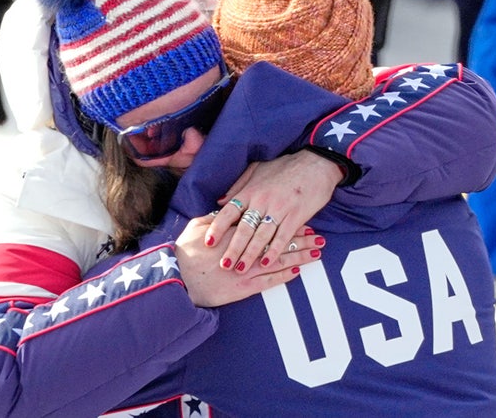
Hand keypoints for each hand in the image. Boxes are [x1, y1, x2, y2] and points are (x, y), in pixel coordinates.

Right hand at [176, 215, 323, 306]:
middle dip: (300, 238)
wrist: (177, 281)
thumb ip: (214, 217)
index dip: (284, 220)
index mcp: (234, 232)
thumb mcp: (196, 228)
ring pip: (279, 260)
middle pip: (278, 240)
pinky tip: (298, 271)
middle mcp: (245, 249)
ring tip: (317, 252)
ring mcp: (246, 268)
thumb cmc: (183, 254)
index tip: (301, 217)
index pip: (266, 223)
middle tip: (318, 235)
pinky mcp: (244, 287)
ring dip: (300, 255)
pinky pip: (269, 281)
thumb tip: (226, 207)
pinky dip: (284, 275)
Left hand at [206, 150, 340, 273]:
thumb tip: (220, 201)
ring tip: (240, 269)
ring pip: (261, 236)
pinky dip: (274, 251)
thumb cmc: (286, 166)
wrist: (316, 163)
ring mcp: (280, 209)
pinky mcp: (296, 216)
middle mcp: (262, 201)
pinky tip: (266, 263)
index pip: (229, 211)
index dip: (217, 227)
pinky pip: (282, 237)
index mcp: (251, 191)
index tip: (208, 242)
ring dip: (250, 254)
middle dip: (232, 248)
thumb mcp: (258, 169)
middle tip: (223, 265)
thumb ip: (239, 186)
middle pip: (243, 228)